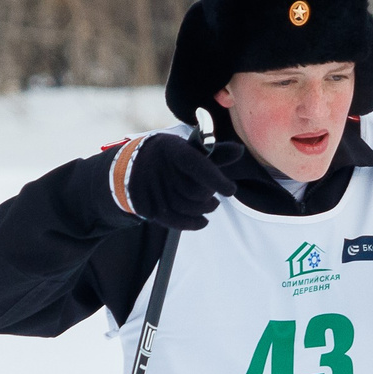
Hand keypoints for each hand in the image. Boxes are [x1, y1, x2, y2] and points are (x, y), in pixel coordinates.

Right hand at [117, 132, 241, 232]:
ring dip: (203, 210)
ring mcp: (150, 188)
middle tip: (216, 199)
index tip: (231, 190)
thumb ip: (216, 153)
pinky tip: (203, 222)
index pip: (197, 166)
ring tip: (212, 206)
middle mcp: (159, 168)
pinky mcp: (145, 205)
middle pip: (192, 190)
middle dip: (209, 196)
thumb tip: (240, 151)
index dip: (216, 180)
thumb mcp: (190, 149)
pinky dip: (192, 224)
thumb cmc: (172, 156)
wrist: (132, 164)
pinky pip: (172, 221)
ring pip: (185, 207)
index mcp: (173, 149)